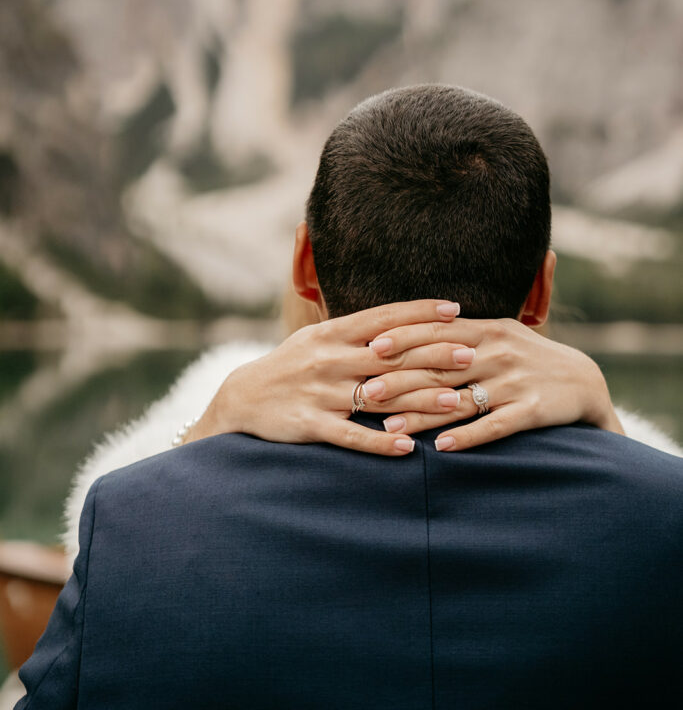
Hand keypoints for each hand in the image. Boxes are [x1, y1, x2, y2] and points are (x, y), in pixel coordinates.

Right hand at [183, 299, 465, 456]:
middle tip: (471, 354)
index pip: (384, 317)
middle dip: (433, 353)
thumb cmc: (291, 365)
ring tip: (456, 402)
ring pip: (379, 396)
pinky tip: (408, 448)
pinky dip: (380, 443)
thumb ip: (356, 331)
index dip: (420, 311)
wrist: (241, 398)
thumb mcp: (319, 339)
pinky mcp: (311, 424)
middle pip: (391, 355)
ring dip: (420, 399)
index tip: (455, 308)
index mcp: (332, 333)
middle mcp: (329, 358)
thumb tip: (403, 321)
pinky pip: (351, 435)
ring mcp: (321, 392)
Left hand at [362, 317, 623, 450]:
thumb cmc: (527, 356)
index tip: (372, 346)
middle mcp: (498, 352)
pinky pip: (493, 425)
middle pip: (441, 366)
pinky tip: (442, 447)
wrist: (584, 380)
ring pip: (460, 399)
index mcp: (487, 329)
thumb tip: (409, 327)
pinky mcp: (530, 410)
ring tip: (391, 426)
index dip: (405, 337)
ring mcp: (514, 381)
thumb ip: (460, 332)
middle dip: (402, 379)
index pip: (439, 331)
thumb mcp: (498, 334)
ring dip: (423, 414)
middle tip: (367, 391)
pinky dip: (467, 437)